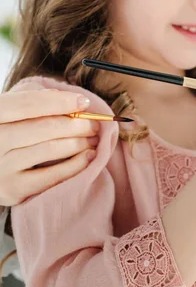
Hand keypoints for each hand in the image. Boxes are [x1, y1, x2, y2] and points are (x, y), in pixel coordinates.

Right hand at [0, 82, 98, 206]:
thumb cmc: (7, 136)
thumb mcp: (12, 114)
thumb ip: (33, 102)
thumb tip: (66, 98)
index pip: (27, 103)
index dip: (59, 101)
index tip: (84, 102)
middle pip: (44, 127)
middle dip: (77, 124)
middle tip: (94, 125)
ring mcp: (0, 166)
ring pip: (51, 149)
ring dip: (80, 143)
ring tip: (93, 139)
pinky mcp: (13, 188)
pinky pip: (52, 175)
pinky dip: (76, 164)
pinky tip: (89, 156)